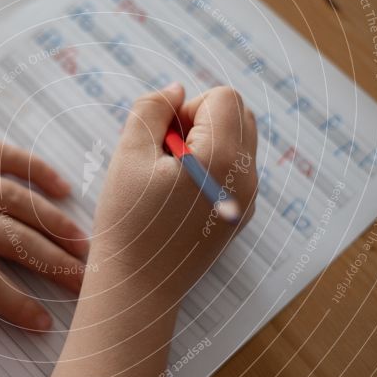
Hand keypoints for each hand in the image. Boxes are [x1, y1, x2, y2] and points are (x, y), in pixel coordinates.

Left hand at [0, 112, 89, 326]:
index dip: (16, 304)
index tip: (46, 322)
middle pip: (15, 243)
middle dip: (54, 266)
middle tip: (88, 282)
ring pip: (20, 203)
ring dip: (55, 225)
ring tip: (85, 244)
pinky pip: (6, 156)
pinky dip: (36, 170)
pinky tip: (61, 186)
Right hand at [87, 83, 257, 300]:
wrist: (137, 287)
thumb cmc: (128, 223)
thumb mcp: (128, 155)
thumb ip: (151, 110)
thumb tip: (176, 89)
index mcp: (222, 159)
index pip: (224, 97)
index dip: (190, 106)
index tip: (164, 137)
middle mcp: (246, 178)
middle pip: (240, 115)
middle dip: (203, 119)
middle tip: (167, 150)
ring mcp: (248, 200)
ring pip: (240, 141)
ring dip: (208, 141)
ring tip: (172, 171)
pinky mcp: (240, 215)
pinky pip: (236, 170)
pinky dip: (213, 165)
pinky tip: (180, 191)